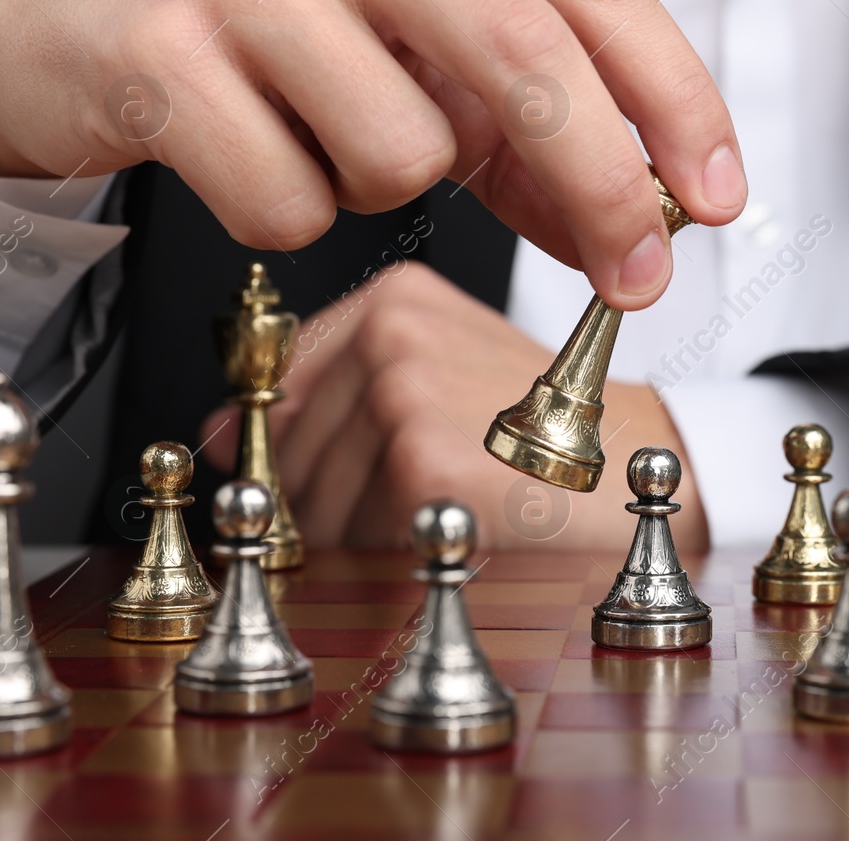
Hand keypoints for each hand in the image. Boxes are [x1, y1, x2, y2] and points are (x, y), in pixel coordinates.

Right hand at [0, 0, 744, 308]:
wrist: (63, 27)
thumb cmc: (266, 41)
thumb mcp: (414, 59)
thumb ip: (528, 140)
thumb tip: (634, 232)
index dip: (674, 98)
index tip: (716, 195)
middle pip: (525, 53)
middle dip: (602, 183)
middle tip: (636, 275)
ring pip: (405, 149)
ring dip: (388, 187)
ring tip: (322, 141)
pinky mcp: (161, 54)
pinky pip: (293, 202)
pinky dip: (291, 214)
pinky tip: (248, 156)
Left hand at [197, 261, 708, 551]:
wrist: (638, 465)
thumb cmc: (547, 430)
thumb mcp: (440, 380)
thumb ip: (327, 395)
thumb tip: (209, 435)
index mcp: (394, 298)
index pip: (276, 392)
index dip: (290, 450)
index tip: (339, 474)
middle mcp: (392, 331)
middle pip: (283, 452)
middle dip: (327, 501)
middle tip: (416, 500)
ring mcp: (404, 391)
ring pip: (310, 500)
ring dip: (360, 532)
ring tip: (445, 507)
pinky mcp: (423, 460)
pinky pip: (354, 534)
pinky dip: (395, 551)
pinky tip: (457, 522)